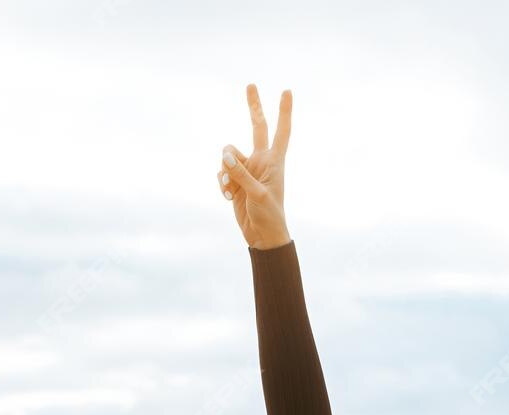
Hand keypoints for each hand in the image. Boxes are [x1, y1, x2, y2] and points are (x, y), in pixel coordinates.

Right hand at [218, 83, 291, 250]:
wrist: (262, 236)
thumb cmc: (268, 215)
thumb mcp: (257, 194)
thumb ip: (241, 174)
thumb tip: (225, 155)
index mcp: (274, 161)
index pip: (281, 131)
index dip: (284, 111)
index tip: (287, 91)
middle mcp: (261, 160)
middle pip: (256, 127)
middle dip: (254, 107)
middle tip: (251, 84)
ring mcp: (247, 169)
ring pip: (228, 155)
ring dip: (225, 170)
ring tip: (230, 189)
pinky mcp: (235, 180)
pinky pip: (222, 171)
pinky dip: (222, 182)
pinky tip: (228, 197)